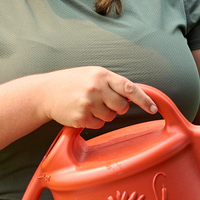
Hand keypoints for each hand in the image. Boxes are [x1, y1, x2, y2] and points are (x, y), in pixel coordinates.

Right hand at [36, 67, 158, 129]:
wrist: (46, 92)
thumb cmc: (72, 82)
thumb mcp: (92, 74)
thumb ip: (112, 83)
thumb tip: (133, 95)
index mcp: (102, 75)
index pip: (129, 88)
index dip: (144, 100)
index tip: (153, 108)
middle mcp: (96, 88)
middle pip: (122, 106)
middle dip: (117, 107)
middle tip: (103, 101)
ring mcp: (88, 103)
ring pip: (110, 117)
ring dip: (103, 114)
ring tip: (88, 104)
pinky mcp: (81, 117)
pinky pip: (98, 125)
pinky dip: (93, 121)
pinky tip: (82, 112)